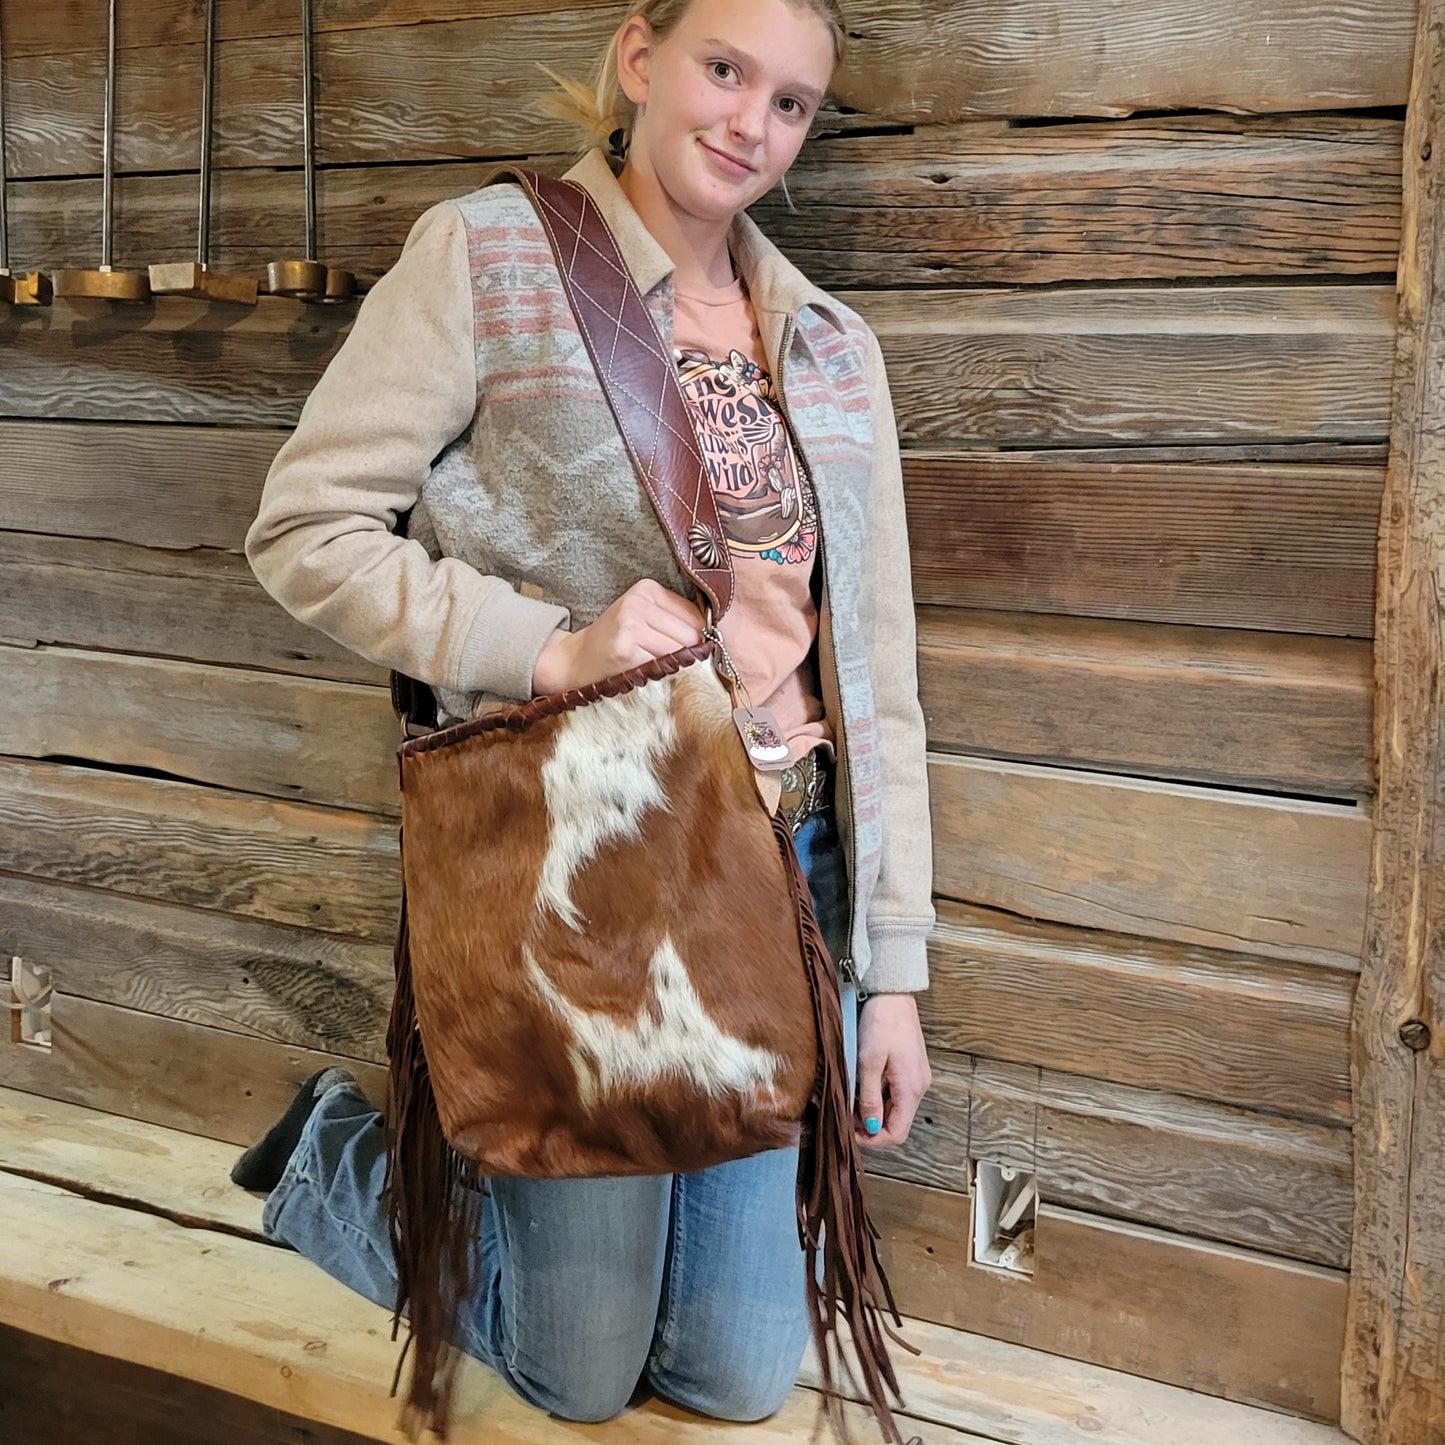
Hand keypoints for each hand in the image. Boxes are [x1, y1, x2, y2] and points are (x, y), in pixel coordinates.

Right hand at [532, 580, 704, 695]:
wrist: (573, 661)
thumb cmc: (615, 643)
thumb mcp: (642, 618)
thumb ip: (676, 621)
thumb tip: (716, 638)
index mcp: (647, 589)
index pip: (696, 617)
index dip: (698, 640)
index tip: (686, 653)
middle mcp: (638, 602)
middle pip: (692, 635)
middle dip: (689, 655)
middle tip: (668, 666)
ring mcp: (631, 624)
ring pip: (681, 652)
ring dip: (676, 669)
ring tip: (654, 670)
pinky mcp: (626, 648)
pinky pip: (664, 667)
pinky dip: (661, 677)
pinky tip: (644, 676)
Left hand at [854, 993, 931, 1149]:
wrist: (893, 995)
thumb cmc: (882, 1023)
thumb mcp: (869, 1061)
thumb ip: (870, 1097)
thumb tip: (871, 1127)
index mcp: (911, 1088)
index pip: (897, 1132)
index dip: (874, 1140)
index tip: (852, 1133)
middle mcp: (918, 1087)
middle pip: (896, 1122)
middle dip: (871, 1125)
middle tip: (846, 1116)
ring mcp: (916, 1077)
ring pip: (895, 1108)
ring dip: (873, 1111)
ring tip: (851, 1100)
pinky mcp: (910, 1069)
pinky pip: (895, 1093)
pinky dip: (879, 1096)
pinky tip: (862, 1086)